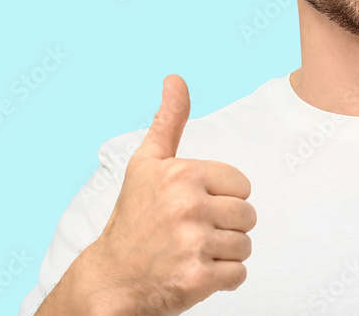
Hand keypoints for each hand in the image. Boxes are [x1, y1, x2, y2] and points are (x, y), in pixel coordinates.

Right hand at [86, 74, 255, 314]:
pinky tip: (196, 272)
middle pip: (248, 215)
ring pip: (245, 245)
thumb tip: (175, 79)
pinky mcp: (198, 278)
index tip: (193, 207)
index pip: (241, 185)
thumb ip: (169, 121)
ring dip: (225, 253)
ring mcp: (193, 243)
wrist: (111, 279)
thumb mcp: (147, 163)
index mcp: (182, 174)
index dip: (222, 198)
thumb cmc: (133, 218)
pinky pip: (239, 274)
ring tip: (194, 252)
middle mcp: (188, 206)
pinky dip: (223, 279)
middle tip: (193, 233)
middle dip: (227, 226)